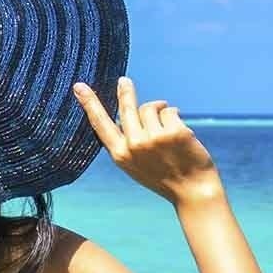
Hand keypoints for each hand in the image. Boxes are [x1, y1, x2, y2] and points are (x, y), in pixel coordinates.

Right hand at [73, 76, 221, 204]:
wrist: (193, 192)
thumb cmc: (164, 176)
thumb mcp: (135, 165)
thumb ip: (127, 143)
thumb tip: (127, 111)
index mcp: (120, 155)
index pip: (100, 123)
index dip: (89, 103)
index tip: (79, 86)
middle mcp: (135, 145)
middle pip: (127, 108)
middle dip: (125, 92)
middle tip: (124, 81)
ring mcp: (155, 138)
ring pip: (151, 108)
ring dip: (160, 111)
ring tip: (168, 127)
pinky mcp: (175, 132)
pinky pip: (170, 111)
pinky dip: (175, 116)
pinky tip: (182, 131)